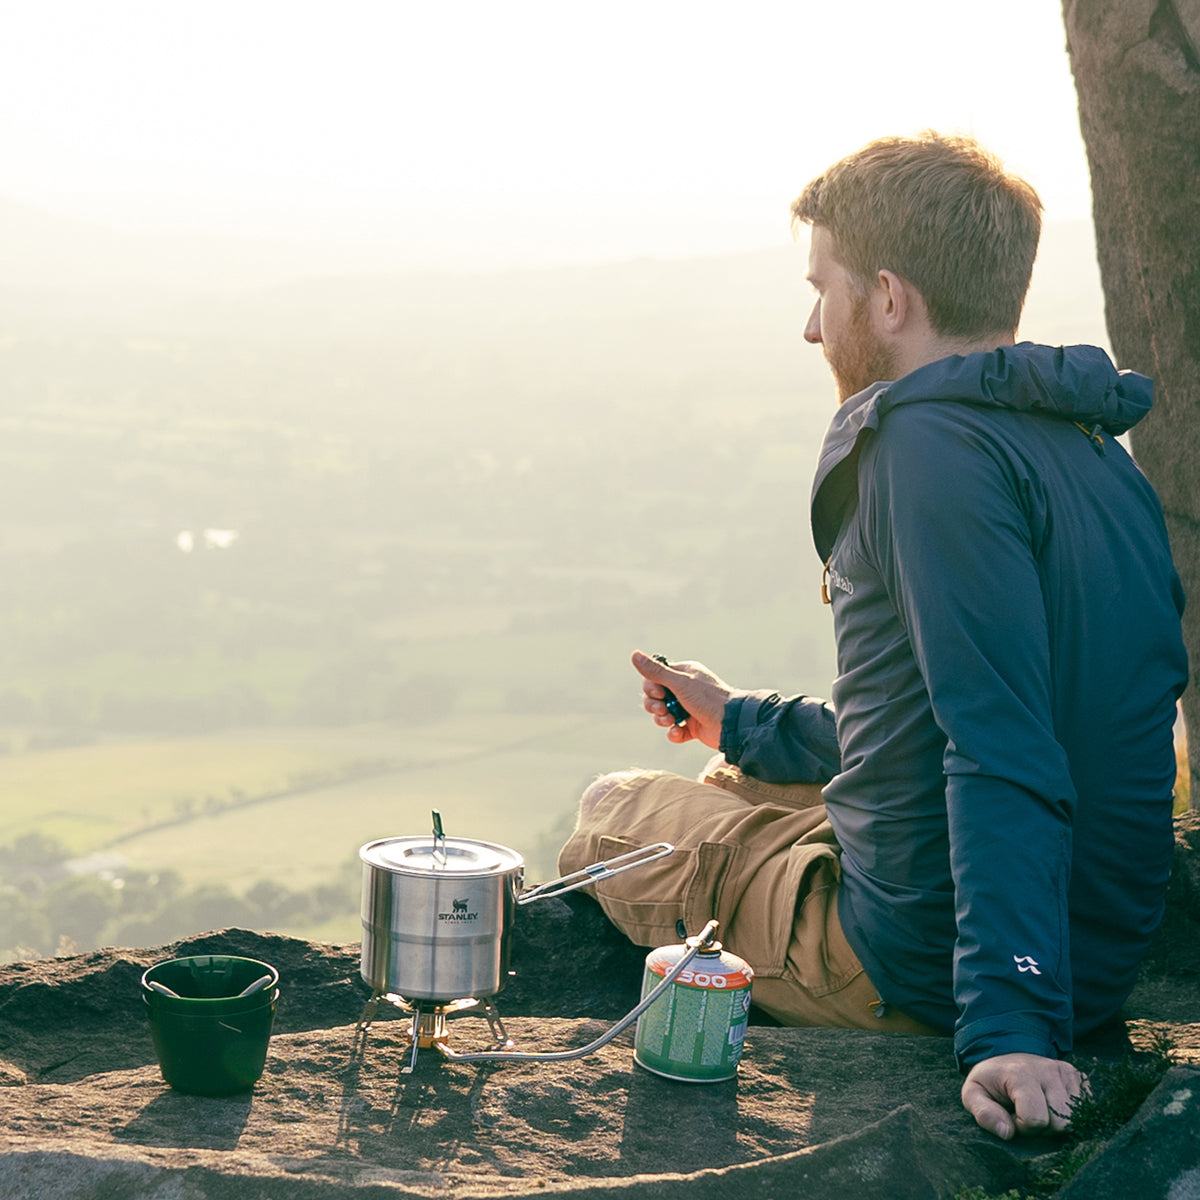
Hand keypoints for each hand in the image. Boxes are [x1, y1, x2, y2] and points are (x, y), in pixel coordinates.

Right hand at [631, 650, 731, 749]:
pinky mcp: (692, 726)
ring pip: (662, 714)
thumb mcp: (680, 683)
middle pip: (655, 696)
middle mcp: (685, 690)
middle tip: (663, 709)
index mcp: (684, 674)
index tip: (659, 692)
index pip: (656, 676)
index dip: (651, 686)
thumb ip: (656, 672)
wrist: (731, 725)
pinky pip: (673, 730)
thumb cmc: (708, 699)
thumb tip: (634, 654)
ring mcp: (688, 708)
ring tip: (672, 721)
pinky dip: (673, 733)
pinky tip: (678, 732)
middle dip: (654, 705)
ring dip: (662, 719)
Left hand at [961, 1053, 1087, 1139]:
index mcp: (1020, 1074)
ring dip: (1056, 1122)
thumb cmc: (991, 1081)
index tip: (1012, 1116)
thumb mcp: (973, 1094)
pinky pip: (1084, 1110)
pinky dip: (1068, 1113)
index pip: (1036, 1119)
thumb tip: (1007, 1133)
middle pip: (1061, 1123)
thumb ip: (984, 1114)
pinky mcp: (1078, 1076)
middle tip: (1026, 1114)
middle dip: (1043, 1128)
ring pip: (1075, 1120)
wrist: (1005, 1057)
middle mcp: (1047, 1070)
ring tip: (1038, 1108)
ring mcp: (1065, 1072)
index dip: (1023, 1127)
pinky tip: (1051, 1103)